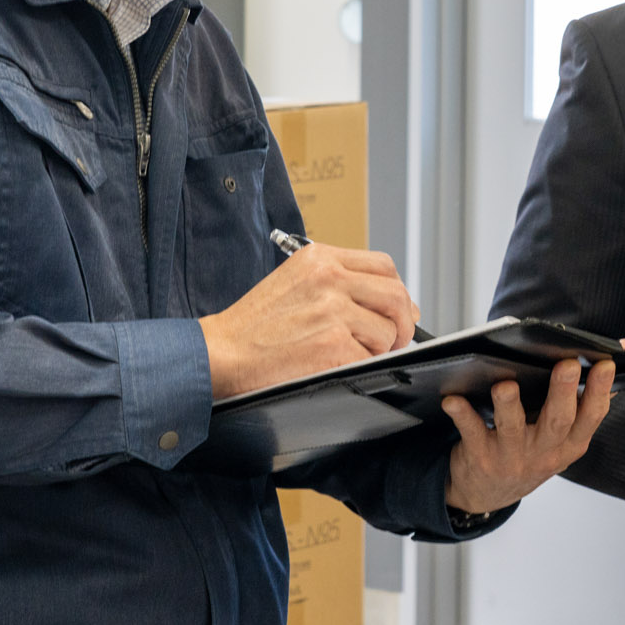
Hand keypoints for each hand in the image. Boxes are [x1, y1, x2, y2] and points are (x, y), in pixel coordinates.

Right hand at [198, 245, 419, 398]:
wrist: (221, 352)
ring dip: (377, 349)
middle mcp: (329, 278)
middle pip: (396, 295)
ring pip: (387, 330)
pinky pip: (369, 357)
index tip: (398, 310)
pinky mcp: (332, 344)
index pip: (384, 266)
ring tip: (350, 353)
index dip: (398, 291)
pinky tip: (335, 364)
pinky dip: (360, 366)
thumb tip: (394, 303)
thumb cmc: (254, 325)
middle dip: (403, 323)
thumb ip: (339, 283)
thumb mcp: (294, 282)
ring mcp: (332, 310)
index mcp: (320, 258)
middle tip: (395, 339)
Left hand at [441, 357, 615, 514]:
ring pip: (513, 428)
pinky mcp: (481, 457)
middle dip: (563, 392)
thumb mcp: (566, 432)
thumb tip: (624, 348)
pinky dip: (462, 415)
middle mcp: (545, 451)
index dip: (601, 390)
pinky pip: (472, 432)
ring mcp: (513, 456)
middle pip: (557, 421)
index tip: (606, 364)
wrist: (490, 493)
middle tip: (567, 365)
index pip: (591, 415)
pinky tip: (453, 399)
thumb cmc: (532, 448)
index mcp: (571, 442)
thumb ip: (588, 393)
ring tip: (506, 385)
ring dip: (509, 405)